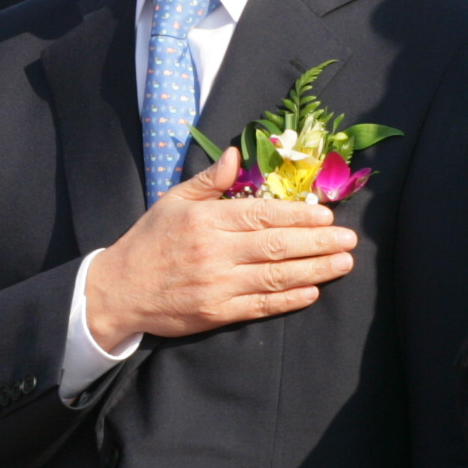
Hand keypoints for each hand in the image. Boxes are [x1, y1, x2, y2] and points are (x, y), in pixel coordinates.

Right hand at [79, 148, 356, 346]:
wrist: (118, 291)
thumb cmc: (148, 242)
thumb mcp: (173, 202)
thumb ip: (208, 181)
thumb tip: (236, 154)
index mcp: (206, 220)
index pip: (262, 215)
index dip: (299, 216)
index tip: (327, 215)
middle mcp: (215, 252)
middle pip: (277, 246)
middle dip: (318, 243)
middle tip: (349, 240)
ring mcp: (217, 285)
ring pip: (275, 277)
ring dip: (314, 270)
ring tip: (343, 263)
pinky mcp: (217, 313)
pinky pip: (261, 306)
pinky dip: (289, 300)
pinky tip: (312, 292)